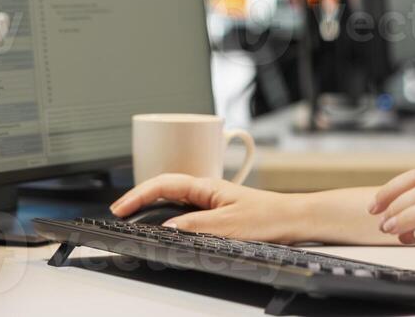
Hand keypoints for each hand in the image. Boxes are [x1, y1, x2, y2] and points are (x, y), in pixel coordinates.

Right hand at [110, 173, 301, 242]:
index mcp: (206, 186)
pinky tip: (165, 224)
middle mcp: (207, 190)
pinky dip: (169, 214)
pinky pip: (185, 209)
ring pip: (174, 198)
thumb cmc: (270, 218)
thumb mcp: (228, 226)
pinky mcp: (218, 211)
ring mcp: (212, 199)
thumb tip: (166, 229)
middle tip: (119, 213)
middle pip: (164, 187)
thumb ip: (196, 227)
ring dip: (152, 204)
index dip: (137, 195)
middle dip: (139, 197)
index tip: (120, 208)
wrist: (295, 219)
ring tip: (134, 216)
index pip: (163, 184)